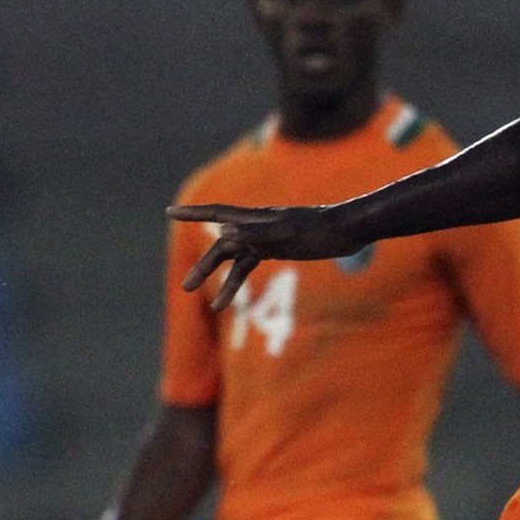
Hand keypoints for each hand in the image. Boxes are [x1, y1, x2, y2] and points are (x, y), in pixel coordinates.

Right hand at [168, 203, 354, 309]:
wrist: (349, 229)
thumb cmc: (320, 229)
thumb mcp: (287, 233)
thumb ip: (256, 233)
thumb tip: (223, 235)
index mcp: (256, 218)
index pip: (217, 214)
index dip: (193, 214)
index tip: (170, 212)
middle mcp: (257, 227)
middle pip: (222, 245)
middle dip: (205, 266)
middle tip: (186, 287)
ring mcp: (266, 238)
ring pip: (235, 260)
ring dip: (222, 282)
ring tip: (214, 307)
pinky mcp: (277, 248)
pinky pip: (250, 266)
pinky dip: (238, 283)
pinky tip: (230, 303)